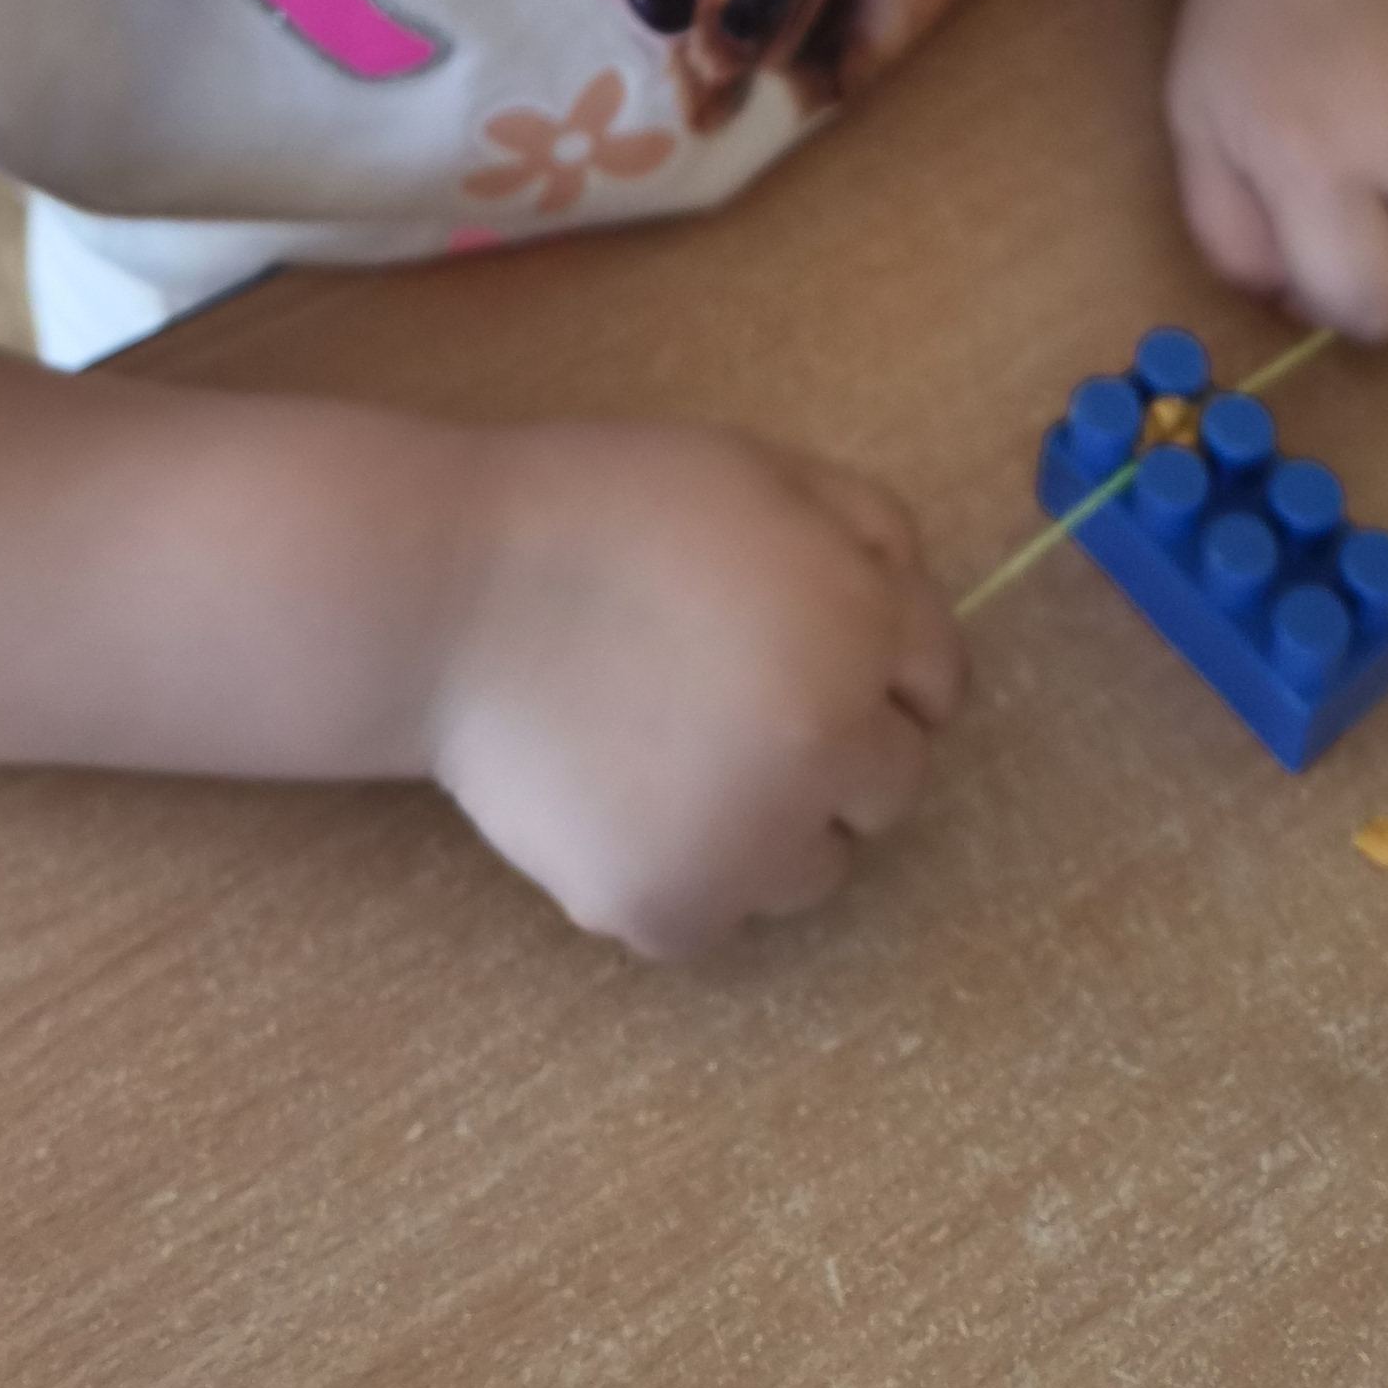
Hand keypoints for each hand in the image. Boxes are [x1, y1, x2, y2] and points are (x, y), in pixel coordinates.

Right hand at [426, 422, 965, 958]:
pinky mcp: (669, 911)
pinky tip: (624, 803)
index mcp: (863, 634)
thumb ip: (870, 534)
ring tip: (671, 755)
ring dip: (771, 825)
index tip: (804, 654)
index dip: (876, 665)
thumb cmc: (608, 510)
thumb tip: (915, 611)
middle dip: (833, 748)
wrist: (449, 592)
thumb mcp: (762, 470)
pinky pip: (718, 917)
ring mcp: (750, 845)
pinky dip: (686, 876)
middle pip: (888, 789)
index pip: (937, 691)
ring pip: (813, 868)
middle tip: (730, 703)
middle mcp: (830, 751)